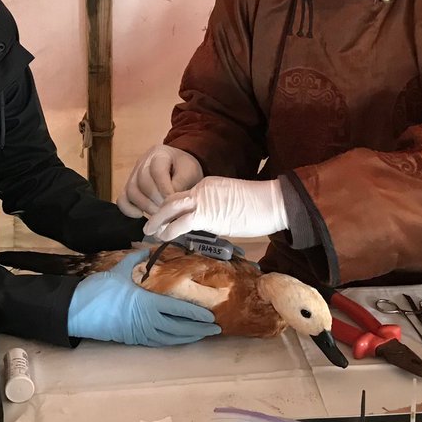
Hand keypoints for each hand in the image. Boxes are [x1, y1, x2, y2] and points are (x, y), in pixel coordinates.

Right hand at [68, 250, 221, 345]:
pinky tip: (179, 338)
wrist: (78, 311)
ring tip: (202, 335)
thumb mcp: (120, 270)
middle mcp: (147, 321)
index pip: (179, 310)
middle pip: (179, 328)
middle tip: (215, 328)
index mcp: (147, 303)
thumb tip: (147, 247)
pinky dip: (172, 341)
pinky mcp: (133, 339)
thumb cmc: (100, 290)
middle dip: (199, 329)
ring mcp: (140, 333)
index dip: (197, 315)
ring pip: (170, 338)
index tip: (211, 315)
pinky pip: (158, 342)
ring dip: (188, 337)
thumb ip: (137, 259)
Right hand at [117, 144, 202, 217]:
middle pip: (142, 182)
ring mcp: (133, 175)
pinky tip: (141, 215)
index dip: (164, 189)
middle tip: (167, 210)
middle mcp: (142, 163)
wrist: (179, 166)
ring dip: (145, 206)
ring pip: (131, 191)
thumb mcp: (190, 171)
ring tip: (158, 214)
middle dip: (156, 199)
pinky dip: (129, 209)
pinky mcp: (129, 188)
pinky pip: (122, 199)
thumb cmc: (184, 168)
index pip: (157, 171)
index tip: (173, 202)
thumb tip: (169, 202)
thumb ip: (181, 184)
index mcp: (159, 154)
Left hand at [144, 176, 288, 240]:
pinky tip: (163, 236)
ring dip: (157, 221)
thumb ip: (215, 211)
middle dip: (158, 212)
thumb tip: (208, 224)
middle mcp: (201, 189)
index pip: (184, 197)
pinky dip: (168, 229)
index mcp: (208, 185)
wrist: (272, 202)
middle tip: (150, 224)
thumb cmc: (260, 206)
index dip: (172, 210)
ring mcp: (202, 200)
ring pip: (171, 208)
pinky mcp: (205, 214)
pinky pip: (180, 223)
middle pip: (171, 199)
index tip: (167, 220)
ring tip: (150, 231)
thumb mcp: (231, 204)